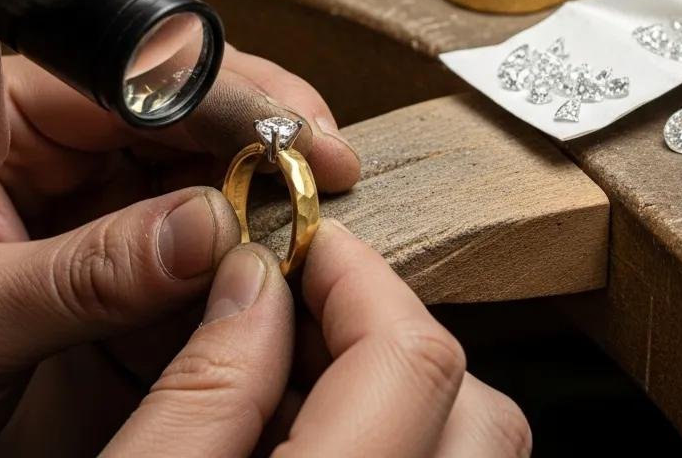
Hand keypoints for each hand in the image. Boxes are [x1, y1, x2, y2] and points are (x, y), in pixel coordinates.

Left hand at [0, 42, 359, 451]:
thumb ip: (86, 271)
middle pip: (190, 112)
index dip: (218, 88)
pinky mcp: (145, 272)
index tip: (285, 122)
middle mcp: (69, 160)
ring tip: (315, 212)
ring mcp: (113, 214)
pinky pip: (217, 247)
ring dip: (271, 191)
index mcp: (7, 129)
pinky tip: (288, 261)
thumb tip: (205, 227)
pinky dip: (260, 255)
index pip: (129, 77)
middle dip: (262, 132)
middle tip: (323, 163)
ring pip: (214, 174)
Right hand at [104, 221, 531, 456]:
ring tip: (306, 373)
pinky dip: (402, 436)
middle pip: (478, 406)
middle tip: (308, 310)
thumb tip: (256, 279)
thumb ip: (203, 388)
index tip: (303, 244)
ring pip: (475, 446)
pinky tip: (314, 431)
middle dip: (396, 333)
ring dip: (403, 387)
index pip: (414, 358)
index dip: (359, 276)